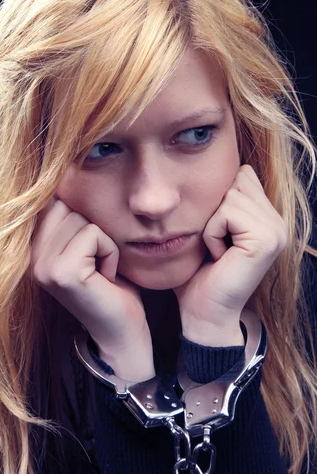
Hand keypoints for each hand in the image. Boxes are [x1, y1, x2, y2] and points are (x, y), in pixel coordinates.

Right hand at [29, 198, 154, 380]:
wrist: (120, 331)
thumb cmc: (108, 284)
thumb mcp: (82, 244)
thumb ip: (67, 218)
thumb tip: (64, 174)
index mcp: (29, 247)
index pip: (51, 200)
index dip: (78, 214)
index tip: (88, 244)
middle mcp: (28, 256)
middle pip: (67, 206)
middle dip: (92, 229)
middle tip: (95, 262)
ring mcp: (42, 265)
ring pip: (82, 219)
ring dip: (103, 241)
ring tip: (99, 269)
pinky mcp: (62, 272)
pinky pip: (94, 234)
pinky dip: (110, 252)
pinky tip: (105, 277)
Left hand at [173, 165, 287, 345]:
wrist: (204, 313)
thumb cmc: (200, 272)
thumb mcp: (212, 227)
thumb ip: (222, 200)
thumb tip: (222, 166)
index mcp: (268, 217)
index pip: (242, 175)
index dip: (218, 199)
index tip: (218, 233)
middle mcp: (278, 222)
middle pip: (236, 181)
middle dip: (215, 210)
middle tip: (217, 244)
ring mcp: (276, 230)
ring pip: (229, 196)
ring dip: (212, 224)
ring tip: (218, 250)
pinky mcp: (266, 239)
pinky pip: (226, 213)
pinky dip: (212, 233)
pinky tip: (219, 256)